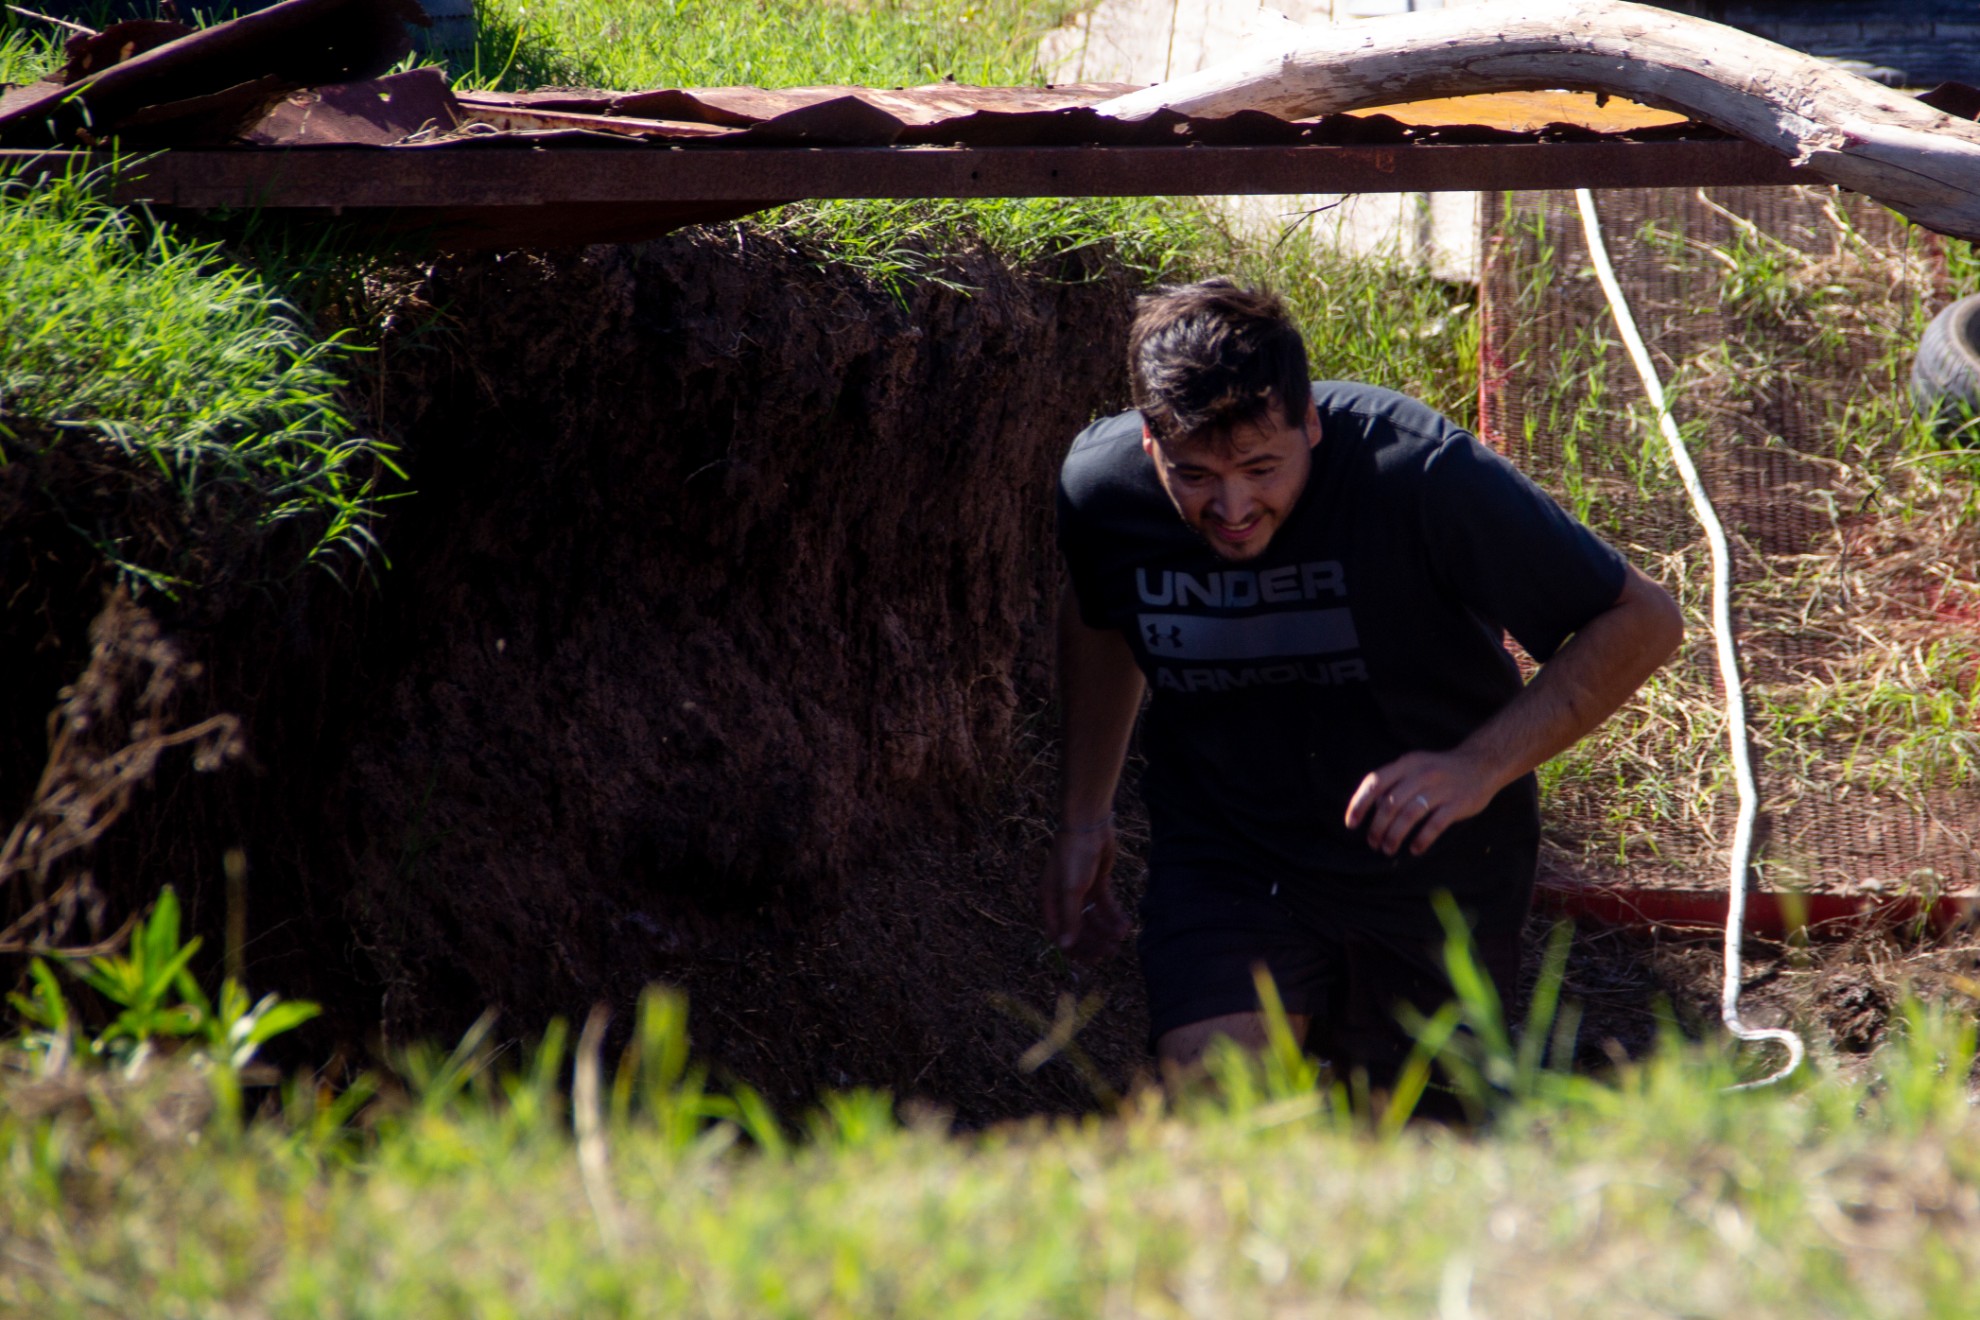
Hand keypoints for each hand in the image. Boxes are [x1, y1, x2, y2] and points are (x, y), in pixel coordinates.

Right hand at [1041, 821, 1130, 963]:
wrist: (1089, 824)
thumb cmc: (1073, 854)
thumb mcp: (1071, 889)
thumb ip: (1069, 918)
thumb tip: (1064, 947)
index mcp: (1050, 901)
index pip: (1060, 934)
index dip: (1076, 949)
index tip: (1095, 958)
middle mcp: (1063, 898)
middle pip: (1079, 929)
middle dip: (1095, 941)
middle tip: (1112, 950)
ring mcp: (1081, 890)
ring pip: (1094, 918)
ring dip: (1107, 929)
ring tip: (1122, 934)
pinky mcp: (1097, 882)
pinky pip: (1105, 905)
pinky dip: (1114, 915)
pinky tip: (1126, 924)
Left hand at [1344, 750, 1501, 856]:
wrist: (1482, 764)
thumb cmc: (1440, 770)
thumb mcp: (1415, 766)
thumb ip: (1394, 782)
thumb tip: (1371, 810)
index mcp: (1407, 763)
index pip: (1374, 783)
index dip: (1359, 804)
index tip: (1351, 824)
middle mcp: (1421, 774)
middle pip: (1390, 804)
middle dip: (1377, 828)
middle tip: (1373, 843)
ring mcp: (1441, 788)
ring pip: (1409, 816)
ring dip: (1394, 836)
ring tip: (1388, 849)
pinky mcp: (1457, 803)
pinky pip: (1435, 825)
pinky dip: (1422, 839)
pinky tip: (1415, 849)